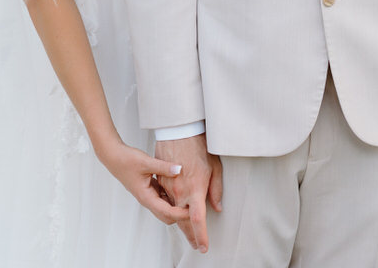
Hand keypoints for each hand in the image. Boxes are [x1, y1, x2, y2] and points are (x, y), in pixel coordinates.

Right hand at [97, 140, 190, 226]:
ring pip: (165, 208)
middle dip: (180, 214)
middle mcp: (147, 199)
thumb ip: (164, 167)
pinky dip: (172, 196)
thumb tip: (180, 169)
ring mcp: (148, 195)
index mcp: (146, 197)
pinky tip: (179, 187)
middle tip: (195, 207)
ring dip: (177, 206)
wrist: (113, 156)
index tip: (193, 211)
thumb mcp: (146, 162)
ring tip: (190, 198)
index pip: (167, 212)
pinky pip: (163, 197)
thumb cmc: (126, 160)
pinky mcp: (149, 189)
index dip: (181, 213)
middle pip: (167, 215)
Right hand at [155, 134, 223, 253]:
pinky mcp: (161, 182)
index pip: (197, 219)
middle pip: (183, 222)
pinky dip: (172, 209)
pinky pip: (166, 201)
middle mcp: (178, 192)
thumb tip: (217, 207)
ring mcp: (167, 188)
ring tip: (190, 233)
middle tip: (197, 245)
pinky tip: (178, 211)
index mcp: (193, 189)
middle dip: (191, 235)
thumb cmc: (198, 146)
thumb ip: (216, 189)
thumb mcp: (214, 167)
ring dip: (181, 224)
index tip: (204, 246)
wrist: (177, 131)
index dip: (200, 235)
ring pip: (172, 213)